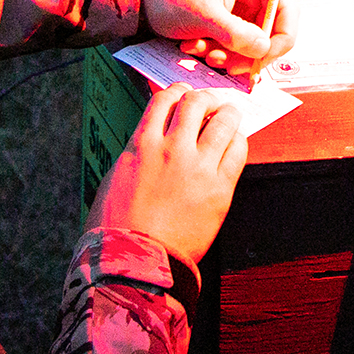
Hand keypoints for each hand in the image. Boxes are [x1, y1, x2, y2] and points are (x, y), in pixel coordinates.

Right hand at [87, 83, 248, 270]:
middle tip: (211, 104)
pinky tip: (234, 144)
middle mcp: (171, 148)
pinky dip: (237, 142)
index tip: (184, 95)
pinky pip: (237, 152)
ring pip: (224, 120)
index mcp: (141, 144)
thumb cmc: (116, 226)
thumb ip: (138, 153)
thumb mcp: (117, 177)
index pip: (165, 100)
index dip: (178, 92)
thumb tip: (151, 141)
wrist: (134, 261)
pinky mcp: (219, 189)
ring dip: (228, 113)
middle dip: (207, 98)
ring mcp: (198, 167)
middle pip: (197, 102)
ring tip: (229, 116)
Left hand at [142, 0, 296, 76]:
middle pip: (271, 30)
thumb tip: (264, 50)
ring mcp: (239, 8)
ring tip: (200, 50)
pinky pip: (235, 45)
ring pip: (251, 43)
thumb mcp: (203, 15)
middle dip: (248, 51)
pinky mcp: (227, 23)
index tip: (262, 59)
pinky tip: (193, 46)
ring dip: (228, 54)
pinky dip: (218, 51)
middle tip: (227, 64)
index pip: (287, 8)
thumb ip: (237, 34)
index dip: (281, 37)